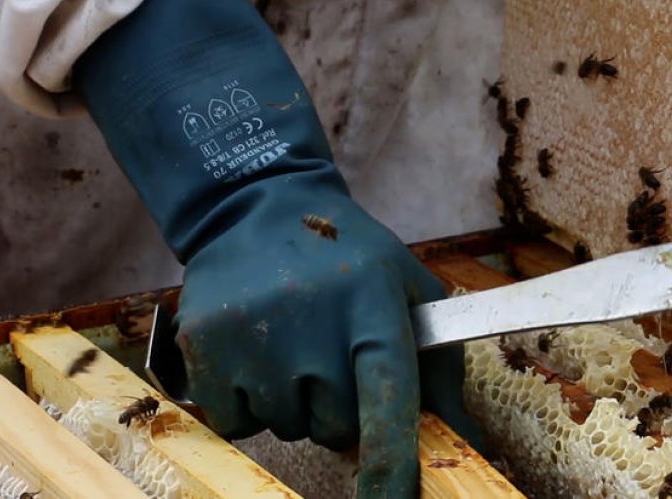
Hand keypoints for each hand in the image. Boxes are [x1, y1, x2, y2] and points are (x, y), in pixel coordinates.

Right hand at [74, 0, 479, 495]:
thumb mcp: (408, 290)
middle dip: (340, 405)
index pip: (386, 398)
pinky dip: (249, 402)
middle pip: (336, 424)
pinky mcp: (202, 347)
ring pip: (288, 426)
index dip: (391, 462)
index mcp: (372, 303)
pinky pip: (239, 422)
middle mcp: (311, 320)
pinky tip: (256, 351)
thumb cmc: (351, 259)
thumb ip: (441, 368)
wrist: (259, 209)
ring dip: (296, 402)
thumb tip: (468, 443)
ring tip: (292, 340)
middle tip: (330, 350)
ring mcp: (252, 336)